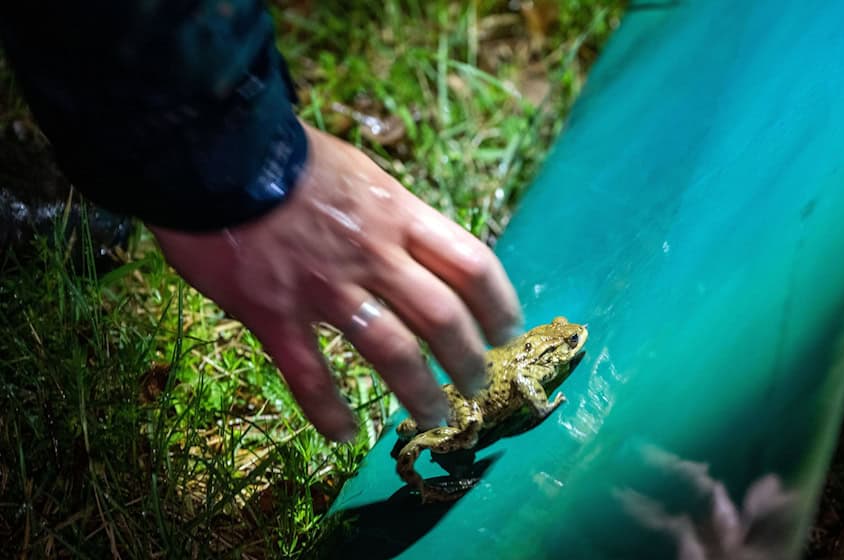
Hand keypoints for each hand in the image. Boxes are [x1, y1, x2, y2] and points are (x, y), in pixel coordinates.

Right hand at [151, 122, 522, 440]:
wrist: (211, 150)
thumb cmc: (286, 156)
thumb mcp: (360, 173)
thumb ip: (392, 214)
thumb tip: (419, 248)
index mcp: (398, 214)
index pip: (472, 264)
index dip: (499, 305)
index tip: (508, 332)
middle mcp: (374, 253)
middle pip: (443, 316)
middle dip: (470, 359)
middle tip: (479, 386)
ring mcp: (325, 287)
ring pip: (391, 351)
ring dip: (421, 392)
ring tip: (437, 419)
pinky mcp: (274, 313)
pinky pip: (309, 374)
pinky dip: (329, 411)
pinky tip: (344, 435)